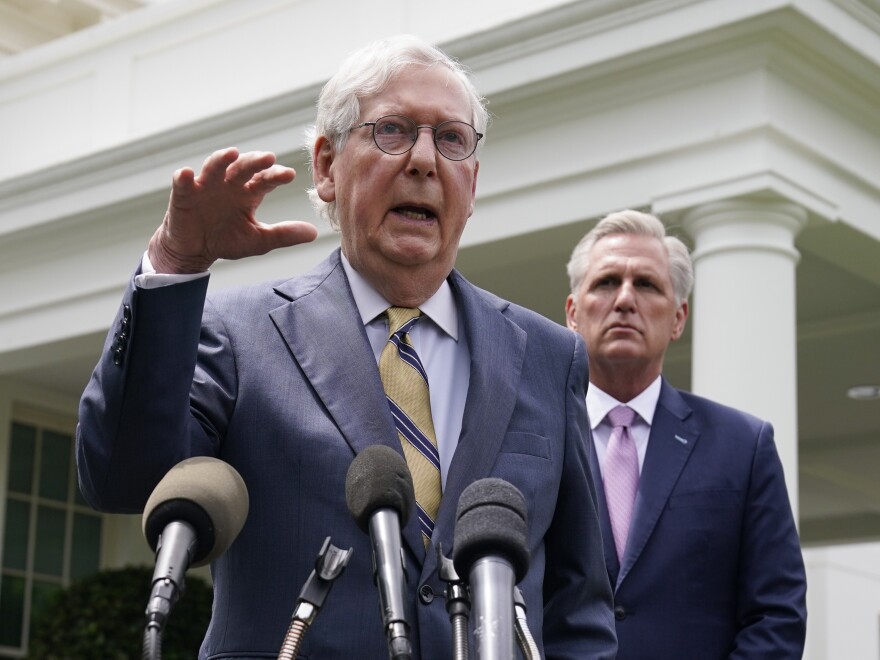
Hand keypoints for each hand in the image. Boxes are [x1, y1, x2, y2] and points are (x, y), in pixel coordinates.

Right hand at [147, 148, 317, 272]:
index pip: (265, 180)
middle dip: (254, 161)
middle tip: (268, 157)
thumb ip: (284, 234)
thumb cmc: (226, 239)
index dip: (275, 176)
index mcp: (248, 192)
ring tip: (232, 153)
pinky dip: (182, 177)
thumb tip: (314, 233)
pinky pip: (182, 183)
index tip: (289, 175)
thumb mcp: (259, 240)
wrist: (194, 251)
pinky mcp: (183, 195)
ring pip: (214, 167)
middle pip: (242, 167)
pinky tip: (186, 174)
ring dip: (221, 159)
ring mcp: (205, 186)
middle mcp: (228, 184)